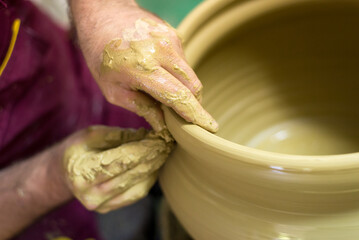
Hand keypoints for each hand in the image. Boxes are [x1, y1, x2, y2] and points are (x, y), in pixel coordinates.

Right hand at [63, 126, 172, 212]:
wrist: (64, 173)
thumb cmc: (78, 148)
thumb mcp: (93, 134)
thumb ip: (120, 136)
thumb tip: (149, 134)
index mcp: (82, 172)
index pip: (120, 160)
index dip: (144, 149)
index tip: (160, 137)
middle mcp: (90, 194)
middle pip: (131, 173)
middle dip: (153, 157)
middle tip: (167, 143)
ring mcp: (101, 204)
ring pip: (138, 186)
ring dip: (154, 168)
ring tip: (165, 152)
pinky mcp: (110, 208)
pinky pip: (137, 194)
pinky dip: (149, 178)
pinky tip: (157, 165)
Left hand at [71, 0, 218, 132]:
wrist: (103, 13)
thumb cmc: (102, 55)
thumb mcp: (112, 90)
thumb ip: (141, 108)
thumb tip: (164, 126)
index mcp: (142, 68)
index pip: (178, 96)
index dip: (195, 115)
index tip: (210, 127)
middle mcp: (160, 51)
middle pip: (193, 86)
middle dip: (194, 105)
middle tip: (185, 117)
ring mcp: (169, 40)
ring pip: (190, 74)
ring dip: (183, 89)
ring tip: (161, 88)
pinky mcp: (173, 34)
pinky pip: (183, 61)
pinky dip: (177, 73)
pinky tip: (159, 70)